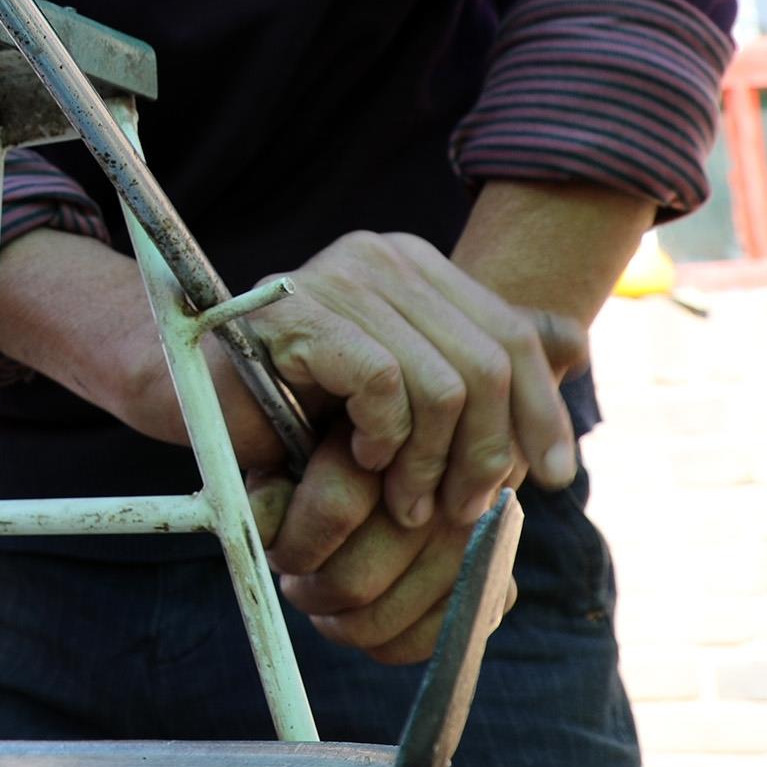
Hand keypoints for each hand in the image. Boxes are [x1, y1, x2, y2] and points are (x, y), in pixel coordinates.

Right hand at [238, 231, 583, 530]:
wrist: (192, 396)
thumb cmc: (293, 400)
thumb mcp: (399, 388)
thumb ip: (474, 360)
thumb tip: (574, 345)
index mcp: (413, 264)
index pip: (514, 332)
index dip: (543, 410)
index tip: (556, 478)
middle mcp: (383, 256)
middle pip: (491, 361)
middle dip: (490, 452)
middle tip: (463, 509)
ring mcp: (341, 278)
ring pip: (446, 384)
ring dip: (433, 463)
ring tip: (406, 503)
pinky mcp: (305, 313)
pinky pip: (387, 385)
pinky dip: (384, 439)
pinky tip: (360, 462)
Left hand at [250, 440, 520, 665]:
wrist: (427, 454)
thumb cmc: (336, 451)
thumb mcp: (296, 443)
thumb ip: (276, 480)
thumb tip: (261, 524)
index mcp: (391, 442)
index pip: (334, 509)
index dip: (294, 546)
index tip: (282, 552)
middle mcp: (443, 491)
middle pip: (354, 578)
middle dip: (311, 590)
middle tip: (298, 581)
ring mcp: (473, 542)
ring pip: (381, 617)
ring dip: (339, 621)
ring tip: (323, 599)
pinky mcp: (496, 585)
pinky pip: (427, 640)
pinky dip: (384, 644)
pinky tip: (362, 622)